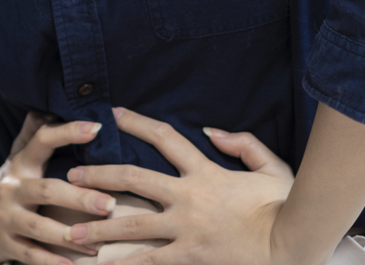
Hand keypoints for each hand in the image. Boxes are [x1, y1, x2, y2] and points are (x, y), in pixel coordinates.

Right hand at [0, 112, 116, 264]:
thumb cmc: (11, 184)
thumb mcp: (19, 156)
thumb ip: (35, 132)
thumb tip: (53, 103)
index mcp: (21, 163)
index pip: (42, 140)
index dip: (67, 132)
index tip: (96, 128)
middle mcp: (12, 188)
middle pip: (46, 189)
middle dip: (78, 197)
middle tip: (109, 204)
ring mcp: (7, 217)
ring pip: (38, 227)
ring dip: (68, 236)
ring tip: (96, 242)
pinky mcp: (5, 244)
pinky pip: (29, 255)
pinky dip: (51, 263)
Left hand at [64, 107, 295, 264]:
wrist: (293, 246)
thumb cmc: (285, 208)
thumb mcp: (271, 167)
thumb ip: (243, 144)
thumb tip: (212, 131)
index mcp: (206, 172)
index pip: (165, 139)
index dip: (138, 123)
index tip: (114, 114)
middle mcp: (188, 198)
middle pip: (133, 179)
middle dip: (99, 176)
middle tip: (71, 176)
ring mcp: (186, 229)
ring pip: (132, 224)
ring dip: (99, 227)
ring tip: (72, 232)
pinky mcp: (189, 257)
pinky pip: (150, 261)